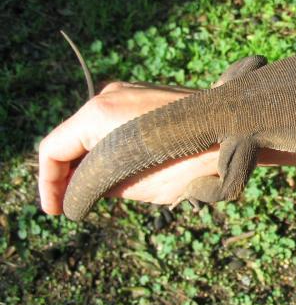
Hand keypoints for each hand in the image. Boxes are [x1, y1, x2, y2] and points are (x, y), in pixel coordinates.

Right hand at [38, 82, 219, 214]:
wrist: (238, 130)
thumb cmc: (192, 161)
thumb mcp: (137, 184)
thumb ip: (98, 184)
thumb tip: (82, 188)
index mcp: (99, 114)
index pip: (53, 149)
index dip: (48, 185)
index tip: (55, 213)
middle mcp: (108, 95)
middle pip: (70, 139)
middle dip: (69, 175)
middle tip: (75, 206)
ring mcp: (127, 91)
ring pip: (91, 132)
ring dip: (89, 162)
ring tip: (98, 194)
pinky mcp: (144, 95)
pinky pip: (113, 124)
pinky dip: (108, 148)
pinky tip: (120, 171)